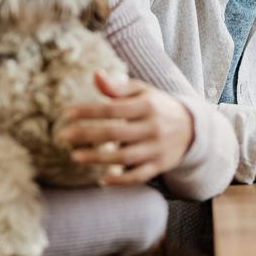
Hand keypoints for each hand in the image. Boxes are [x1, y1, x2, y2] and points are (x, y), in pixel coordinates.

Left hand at [57, 72, 194, 185]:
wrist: (192, 128)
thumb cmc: (158, 106)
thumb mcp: (142, 91)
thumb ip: (117, 86)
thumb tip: (95, 75)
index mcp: (147, 105)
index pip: (113, 108)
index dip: (89, 111)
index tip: (67, 114)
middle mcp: (153, 127)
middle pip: (115, 133)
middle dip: (87, 135)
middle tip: (64, 136)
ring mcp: (157, 148)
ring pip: (124, 157)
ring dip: (98, 158)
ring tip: (75, 156)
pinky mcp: (160, 165)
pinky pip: (138, 176)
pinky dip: (120, 180)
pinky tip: (101, 179)